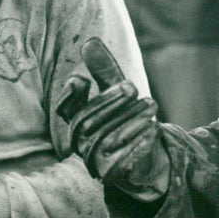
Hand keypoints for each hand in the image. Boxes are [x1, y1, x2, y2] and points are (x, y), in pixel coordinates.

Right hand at [56, 38, 169, 202]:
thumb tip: (89, 42)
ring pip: (106, 140)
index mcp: (77, 121)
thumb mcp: (117, 90)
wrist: (145, 155)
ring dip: (130, 121)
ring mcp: (95, 161)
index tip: (80, 79)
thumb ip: (103, 69)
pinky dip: (138, 144)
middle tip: (132, 87)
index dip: (68, 97)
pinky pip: (122, 161)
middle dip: (109, 102)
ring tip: (151, 104)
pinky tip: (153, 128)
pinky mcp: (114, 176)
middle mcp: (80, 142)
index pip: (64, 110)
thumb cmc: (126, 118)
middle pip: (86, 122)